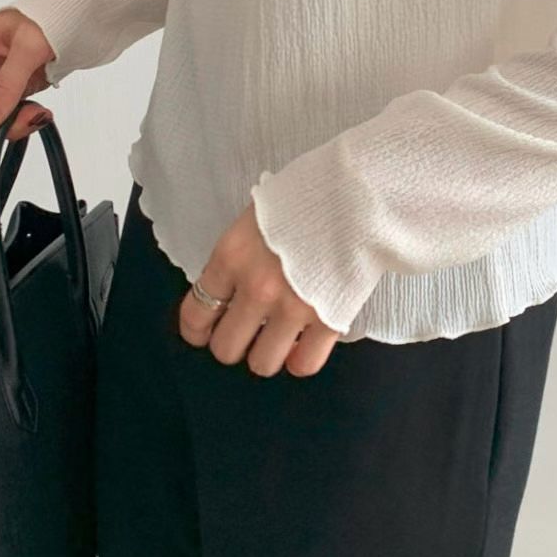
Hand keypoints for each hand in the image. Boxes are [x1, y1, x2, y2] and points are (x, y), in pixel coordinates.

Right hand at [0, 10, 55, 176]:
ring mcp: (6, 77)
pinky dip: (30, 116)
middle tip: (30, 120)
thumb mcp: (28, 49)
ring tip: (41, 112)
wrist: (90, 11)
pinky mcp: (25, 84)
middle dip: (2, 124)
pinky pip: (19, 111)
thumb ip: (7, 86)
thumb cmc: (57, 16)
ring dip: (20, 121)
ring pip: (1, 115)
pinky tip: (42, 111)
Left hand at [178, 201, 344, 377]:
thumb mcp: (257, 216)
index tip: (204, 333)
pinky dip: (301, 360)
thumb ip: (240, 255)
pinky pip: (305, 364)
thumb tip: (234, 285)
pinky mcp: (328, 319)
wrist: (360, 192)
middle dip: (233, 344)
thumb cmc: (309, 194)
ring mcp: (292, 308)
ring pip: (262, 363)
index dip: (197, 331)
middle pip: (226, 348)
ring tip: (277, 339)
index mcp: (231, 258)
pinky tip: (303, 346)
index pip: (196, 314)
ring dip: (267, 354)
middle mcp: (256, 289)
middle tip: (245, 334)